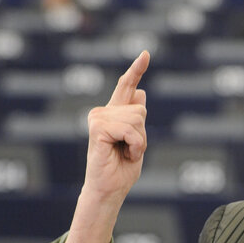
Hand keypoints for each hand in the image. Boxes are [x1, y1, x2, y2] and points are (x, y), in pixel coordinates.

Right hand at [82, 50, 149, 202]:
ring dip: (139, 141)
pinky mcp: (97, 127)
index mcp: (113, 114)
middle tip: (130, 150)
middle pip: (140, 109)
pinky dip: (134, 145)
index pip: (126, 87)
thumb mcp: (137, 140)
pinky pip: (129, 129)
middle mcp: (103, 112)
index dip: (136, 69)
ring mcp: (98, 118)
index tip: (145, 53)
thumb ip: (136, 119)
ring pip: (137, 118)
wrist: (109, 189)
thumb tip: (141, 93)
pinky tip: (123, 154)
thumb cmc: (122, 169)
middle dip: (143, 134)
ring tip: (126, 153)